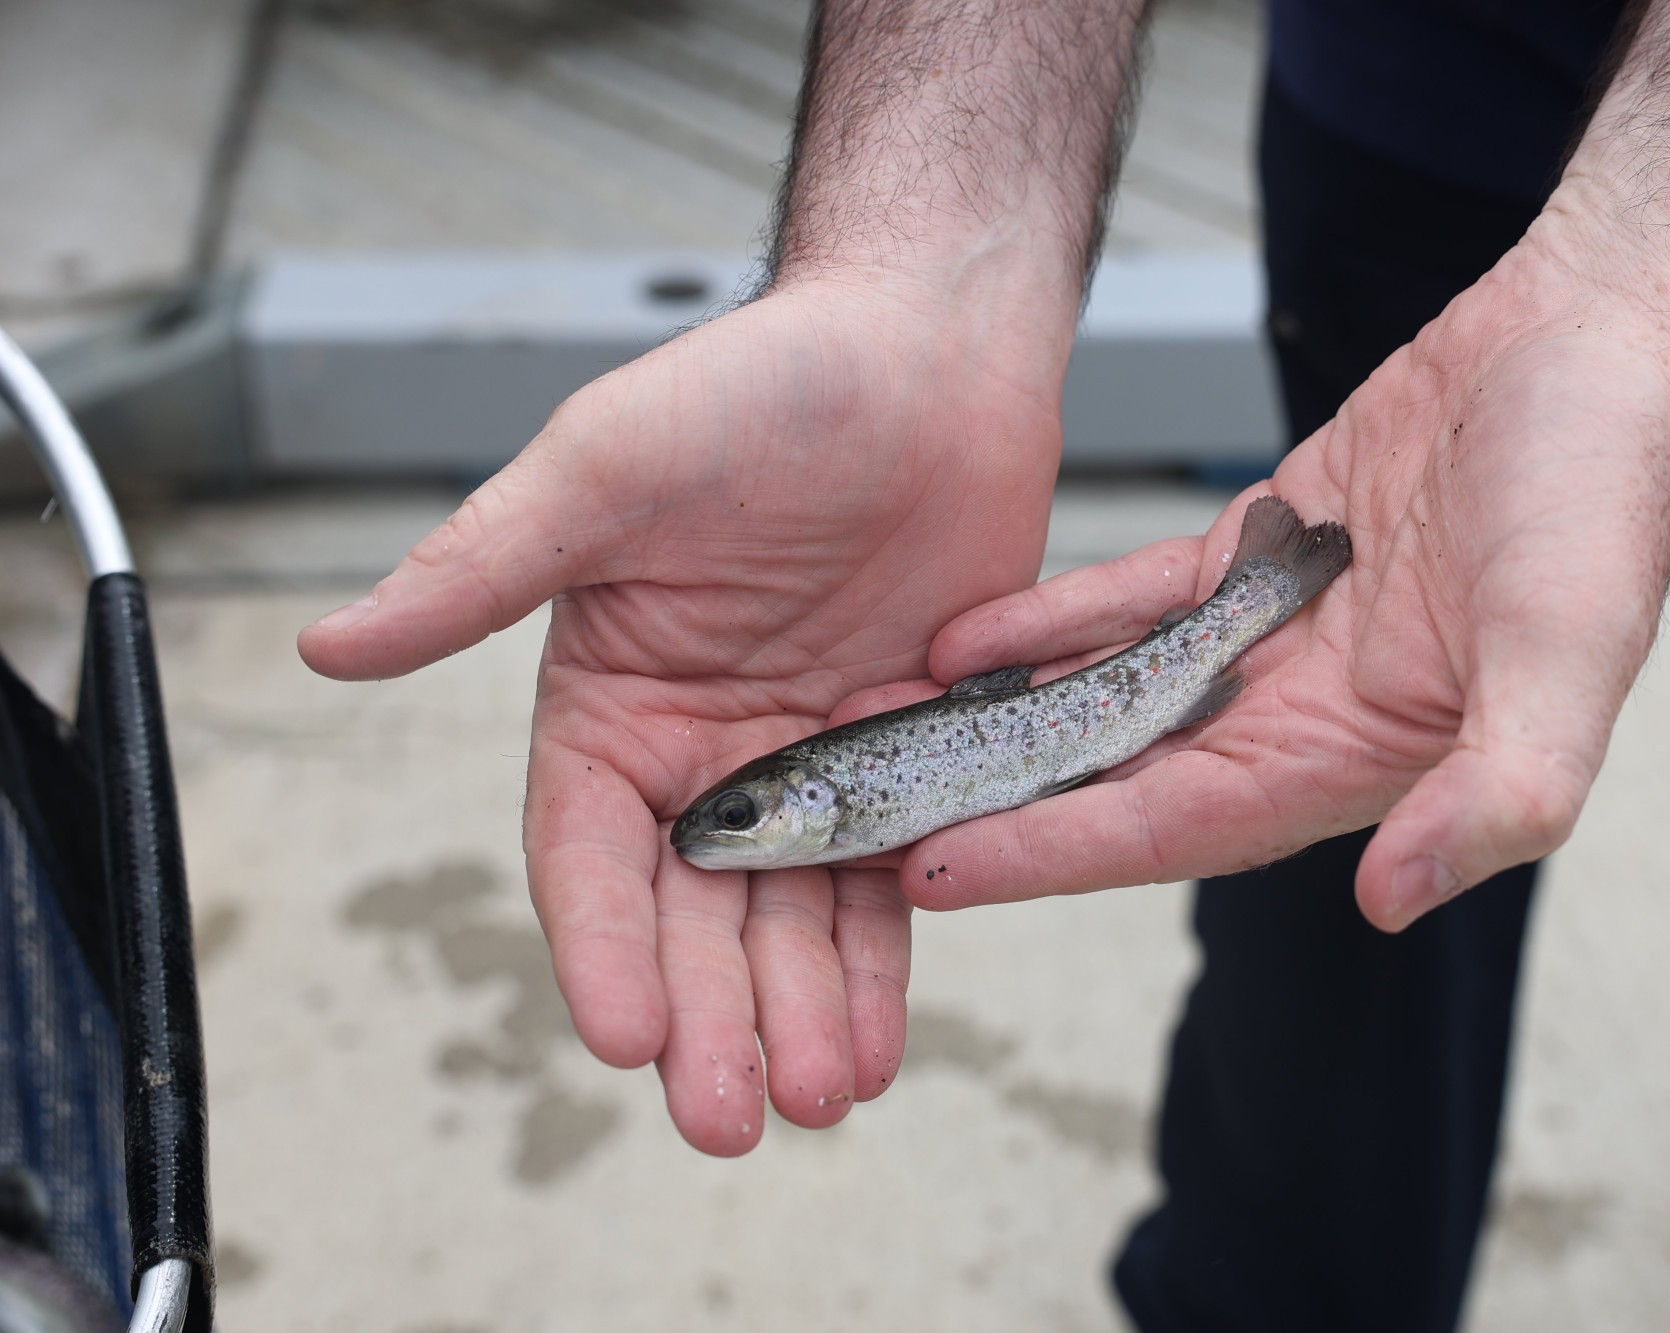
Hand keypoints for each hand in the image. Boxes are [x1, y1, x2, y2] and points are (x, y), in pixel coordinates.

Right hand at [299, 282, 1063, 1152]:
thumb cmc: (756, 388)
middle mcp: (699, 748)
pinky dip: (881, 956)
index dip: (603, 945)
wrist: (923, 354)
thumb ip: (480, 573)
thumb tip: (327, 649)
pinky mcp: (902, 755)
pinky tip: (881, 1038)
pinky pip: (889, 874)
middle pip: (691, 912)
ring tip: (814, 1100)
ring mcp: (805, 761)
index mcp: (608, 700)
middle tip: (730, 1114)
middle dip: (709, 1014)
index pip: (587, 851)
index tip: (624, 1034)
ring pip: (790, 916)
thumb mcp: (604, 471)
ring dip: (797, 1011)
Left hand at [897, 227, 1669, 929]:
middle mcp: (1302, 716)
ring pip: (1110, 695)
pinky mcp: (1257, 554)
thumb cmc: (1600, 499)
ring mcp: (1271, 638)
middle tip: (867, 825)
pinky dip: (1051, 622)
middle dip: (998, 806)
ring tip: (885, 737)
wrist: (1602, 341)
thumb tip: (1391, 900)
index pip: (1173, 827)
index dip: (1054, 852)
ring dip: (1005, 720)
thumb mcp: (1566, 654)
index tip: (937, 874)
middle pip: (1118, 778)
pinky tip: (963, 641)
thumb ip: (1499, 790)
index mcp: (1361, 761)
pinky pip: (1129, 601)